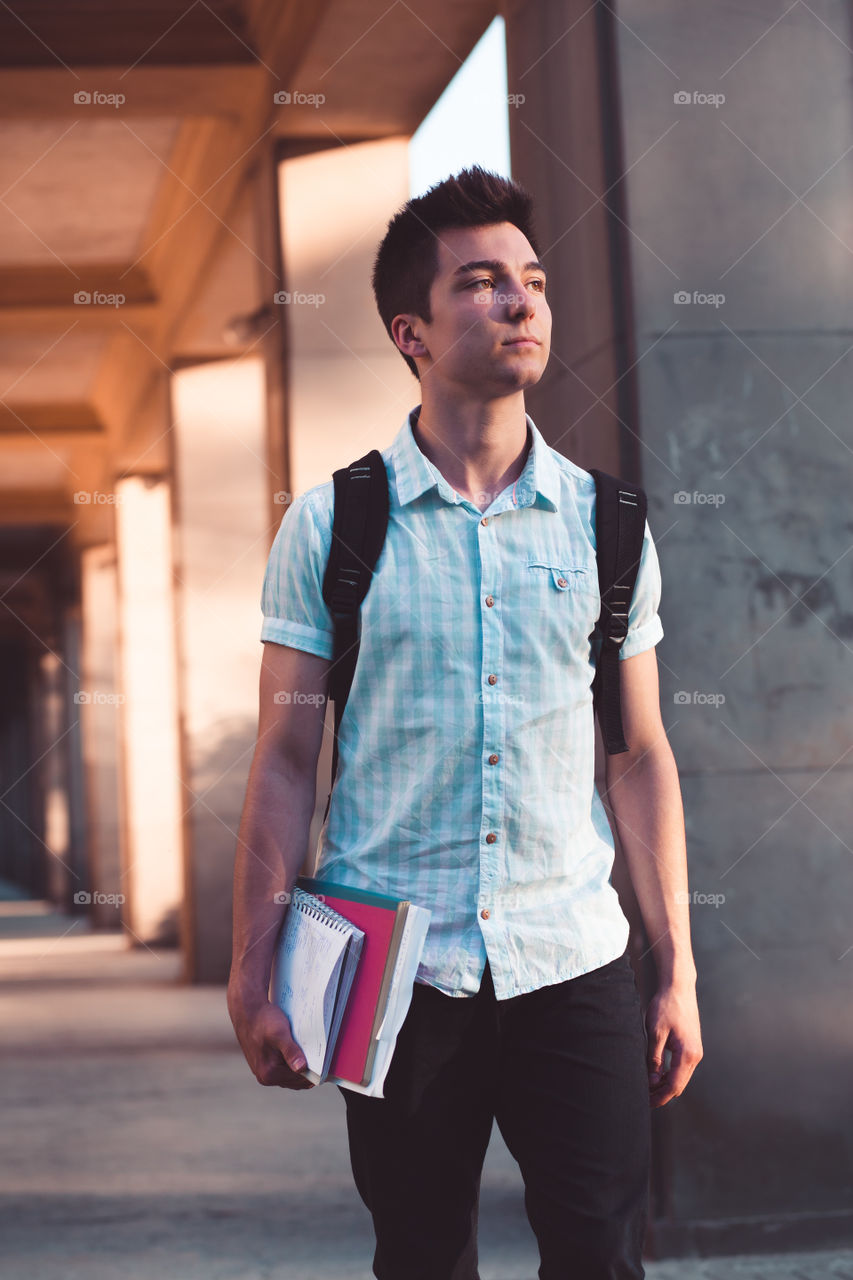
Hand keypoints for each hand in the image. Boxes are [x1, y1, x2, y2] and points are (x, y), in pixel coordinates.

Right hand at [227, 988, 314, 1090]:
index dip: (314, 1072)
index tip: (327, 1064)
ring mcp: (263, 1072)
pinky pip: (283, 1069)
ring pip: (290, 1075)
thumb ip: (290, 1051)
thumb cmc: (263, 1020)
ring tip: (310, 1054)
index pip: (300, 1080)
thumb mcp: (280, 1034)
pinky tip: (298, 1053)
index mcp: (269, 1074)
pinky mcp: (263, 1065)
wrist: (247, 1011)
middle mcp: (265, 1077)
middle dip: (308, 1070)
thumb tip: (301, 1068)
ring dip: (300, 1067)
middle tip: (322, 1058)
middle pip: (295, 1080)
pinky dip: (292, 1064)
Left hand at [645, 981, 701, 1107]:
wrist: (679, 988)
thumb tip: (652, 1081)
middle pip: (679, 1084)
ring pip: (680, 1077)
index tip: (647, 1103)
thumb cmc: (666, 1007)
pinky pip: (681, 1067)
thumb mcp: (655, 1033)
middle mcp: (695, 1056)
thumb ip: (654, 1058)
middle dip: (662, 1094)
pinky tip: (657, 1075)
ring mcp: (695, 1051)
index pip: (674, 1085)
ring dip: (666, 1085)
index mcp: (687, 1054)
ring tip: (648, 1088)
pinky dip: (670, 1074)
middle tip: (644, 1098)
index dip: (660, 1097)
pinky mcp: (691, 1047)